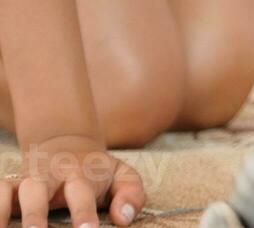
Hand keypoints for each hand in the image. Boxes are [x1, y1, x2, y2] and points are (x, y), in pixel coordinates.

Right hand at [1, 136, 144, 226]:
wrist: (66, 145)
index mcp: (80, 174)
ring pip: (10, 192)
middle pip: (38, 191)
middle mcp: (50, 176)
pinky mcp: (9, 186)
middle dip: (35, 215)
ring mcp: (27, 181)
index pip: (81, 193)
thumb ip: (131, 194)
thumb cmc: (97, 172)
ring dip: (3, 212)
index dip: (82, 213)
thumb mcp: (122, 176)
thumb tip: (124, 219)